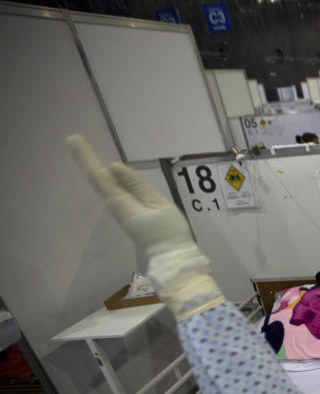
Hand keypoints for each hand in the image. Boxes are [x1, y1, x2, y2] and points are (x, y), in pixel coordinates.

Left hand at [67, 134, 224, 318]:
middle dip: (84, 157)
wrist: (172, 255)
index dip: (87, 157)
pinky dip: (101, 176)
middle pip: (96, 178)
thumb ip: (136, 184)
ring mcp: (118, 208)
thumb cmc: (169, 231)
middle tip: (71, 138)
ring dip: (90, 165)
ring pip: (101, 183)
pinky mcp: (125, 211)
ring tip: (80, 146)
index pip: (100, 175)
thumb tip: (114, 167)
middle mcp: (114, 204)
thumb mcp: (158, 204)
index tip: (74, 139)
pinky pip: (110, 189)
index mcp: (121, 202)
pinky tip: (100, 169)